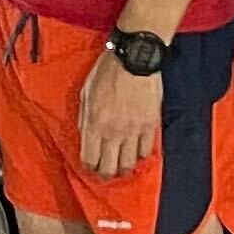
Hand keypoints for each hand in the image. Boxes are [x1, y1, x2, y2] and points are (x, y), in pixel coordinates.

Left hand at [75, 48, 163, 181]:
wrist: (134, 59)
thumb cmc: (107, 71)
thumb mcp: (85, 92)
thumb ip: (84, 117)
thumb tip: (85, 133)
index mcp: (93, 124)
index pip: (89, 159)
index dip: (89, 167)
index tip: (90, 166)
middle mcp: (112, 132)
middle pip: (109, 168)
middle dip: (105, 174)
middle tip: (105, 173)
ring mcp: (133, 131)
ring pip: (128, 164)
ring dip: (123, 168)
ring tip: (121, 167)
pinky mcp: (149, 126)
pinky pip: (146, 151)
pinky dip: (140, 156)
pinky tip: (136, 154)